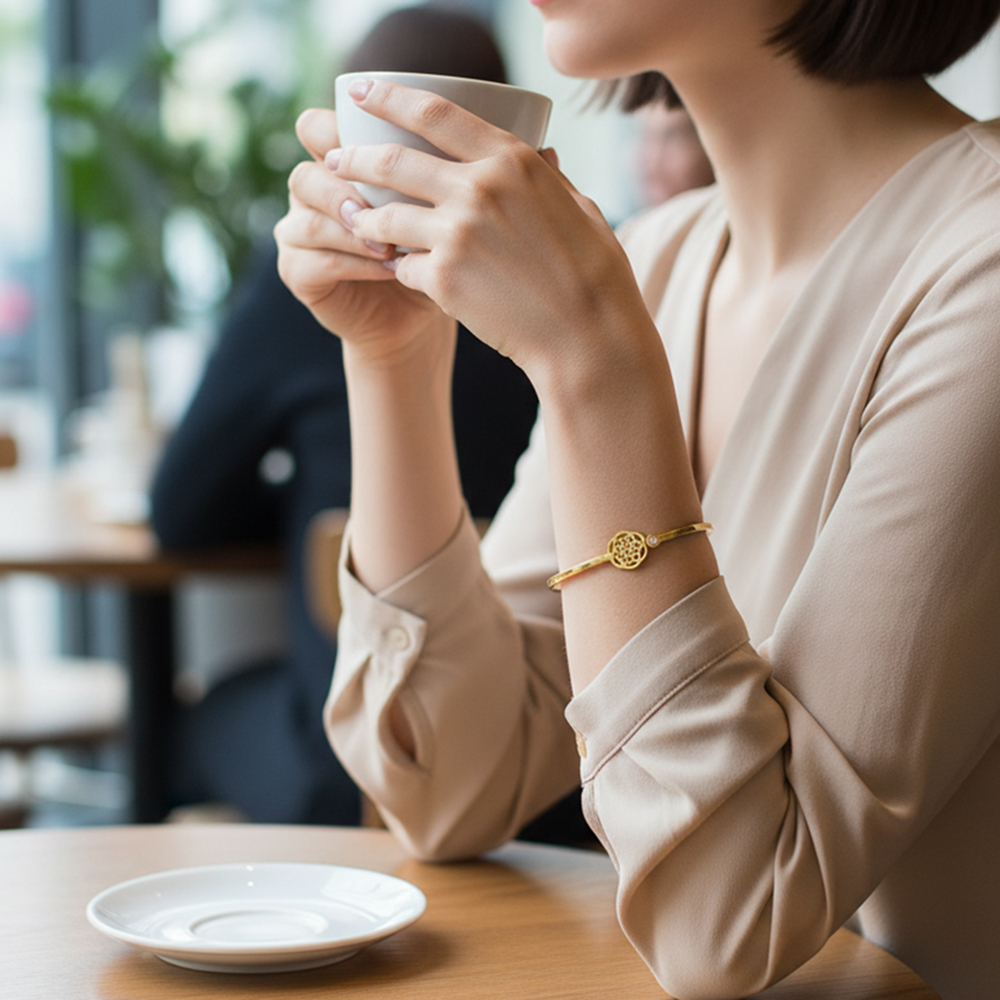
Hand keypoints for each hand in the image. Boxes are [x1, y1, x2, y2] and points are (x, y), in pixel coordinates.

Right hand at [274, 108, 454, 366]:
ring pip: (310, 212)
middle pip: (309, 165)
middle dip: (348, 176)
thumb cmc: (441, 254)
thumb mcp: (456, 210)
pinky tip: (389, 267)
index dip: (343, 124)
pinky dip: (355, 261)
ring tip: (393, 240)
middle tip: (390, 193)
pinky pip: (316, 258)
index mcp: (341, 162)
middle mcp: (313, 190)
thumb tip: (552, 150)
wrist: (420, 317)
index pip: (321, 126)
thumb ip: (478, 175)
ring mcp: (298, 230)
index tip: (393, 135)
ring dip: (353, 221)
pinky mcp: (298, 272)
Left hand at [328, 79, 646, 384]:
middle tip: (333, 159)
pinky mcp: (444, 280)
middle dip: (354, 158)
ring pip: (385, 217)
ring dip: (363, 218)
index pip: (433, 113)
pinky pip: (401, 267)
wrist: (588, 337)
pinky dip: (397, 269)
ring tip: (354, 220)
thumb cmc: (594, 275)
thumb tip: (542, 156)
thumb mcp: (579, 207)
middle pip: (392, 161)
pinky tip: (397, 272)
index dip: (387, 97)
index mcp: (512, 161)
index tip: (359, 93)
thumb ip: (548, 178)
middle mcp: (479, 189)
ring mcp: (457, 235)